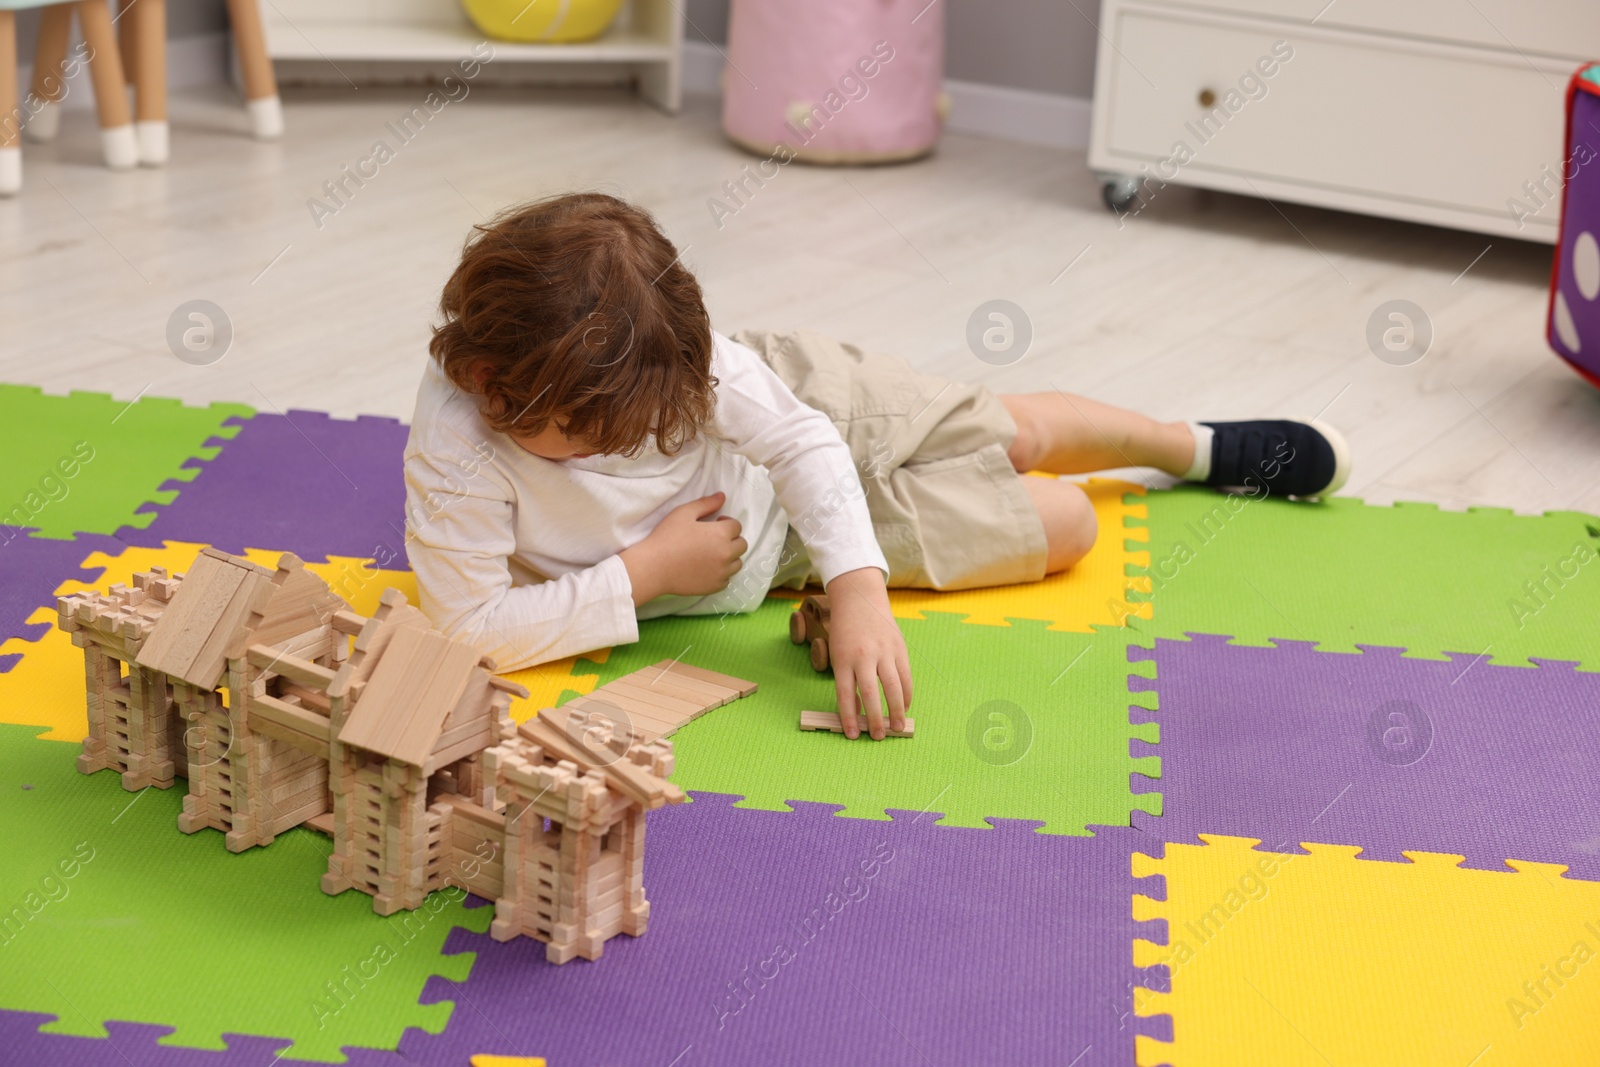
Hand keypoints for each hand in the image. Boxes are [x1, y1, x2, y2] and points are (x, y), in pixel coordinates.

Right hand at [620, 492, 746, 604]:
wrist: (653, 567)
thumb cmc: (667, 537)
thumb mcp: (684, 513)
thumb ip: (706, 504)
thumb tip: (722, 496)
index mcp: (721, 534)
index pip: (737, 526)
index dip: (726, 523)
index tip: (714, 524)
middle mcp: (726, 554)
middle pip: (742, 545)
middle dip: (732, 539)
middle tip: (714, 539)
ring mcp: (722, 572)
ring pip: (737, 563)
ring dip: (729, 557)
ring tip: (711, 554)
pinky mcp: (714, 587)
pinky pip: (727, 579)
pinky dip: (721, 573)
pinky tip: (706, 568)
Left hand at [825, 567, 911, 739]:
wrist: (860, 600)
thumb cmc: (845, 633)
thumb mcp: (838, 656)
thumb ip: (847, 681)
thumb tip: (859, 709)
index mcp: (843, 660)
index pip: (845, 694)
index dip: (849, 717)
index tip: (854, 735)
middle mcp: (863, 656)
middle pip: (871, 693)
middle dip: (875, 718)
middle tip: (879, 736)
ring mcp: (884, 651)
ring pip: (893, 686)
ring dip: (896, 710)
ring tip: (897, 727)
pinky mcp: (899, 648)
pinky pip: (905, 675)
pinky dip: (907, 694)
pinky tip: (905, 706)